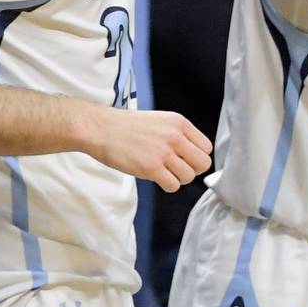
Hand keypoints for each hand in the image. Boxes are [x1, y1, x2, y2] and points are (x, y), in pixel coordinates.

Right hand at [85, 107, 212, 192]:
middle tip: (177, 169)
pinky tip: (156, 178)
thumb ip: (178, 134)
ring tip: (164, 173)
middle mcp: (175, 136)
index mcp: (179, 123)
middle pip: (203, 163)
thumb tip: (192, 154)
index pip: (206, 147)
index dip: (197, 157)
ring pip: (188, 177)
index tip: (186, 160)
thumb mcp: (160, 120)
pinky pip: (173, 185)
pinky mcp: (151, 168)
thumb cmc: (126, 126)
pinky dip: (167, 186)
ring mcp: (163, 152)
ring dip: (178, 179)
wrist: (101, 128)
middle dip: (192, 170)